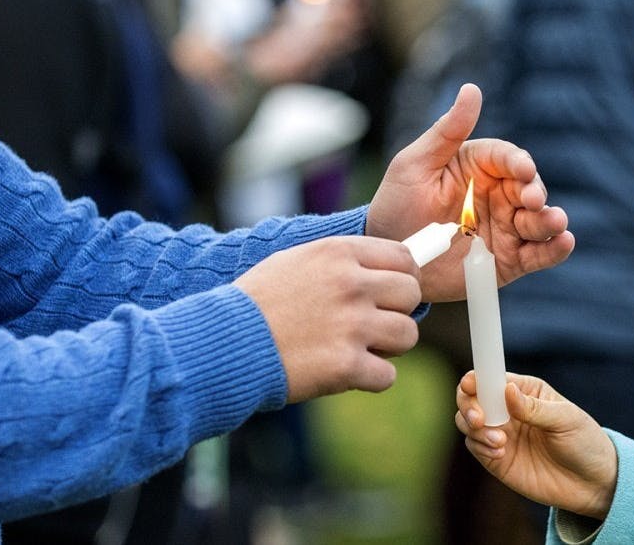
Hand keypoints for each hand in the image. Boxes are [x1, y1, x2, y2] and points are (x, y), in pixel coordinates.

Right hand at [233, 236, 420, 402]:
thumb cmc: (256, 303)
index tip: (392, 292)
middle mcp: (351, 285)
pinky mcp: (346, 365)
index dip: (403, 277)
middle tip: (374, 324)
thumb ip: (341, 262)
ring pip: (408, 335)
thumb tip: (386, 267)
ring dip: (389, 347)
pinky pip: (388, 375)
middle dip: (398, 311)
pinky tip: (346, 372)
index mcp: (338, 253)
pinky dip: (370, 379)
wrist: (222, 342)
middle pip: (411, 294)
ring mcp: (352, 326)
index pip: (403, 258)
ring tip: (360, 348)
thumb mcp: (296, 262)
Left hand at [367, 83, 574, 301]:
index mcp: (478, 166)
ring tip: (555, 222)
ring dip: (550, 220)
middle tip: (532, 201)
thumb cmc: (396, 204)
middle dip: (536, 193)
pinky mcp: (508, 260)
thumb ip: (447, 131)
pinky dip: (554, 249)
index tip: (522, 169)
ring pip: (538, 221)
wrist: (391, 258)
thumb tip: (472, 89)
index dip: (518, 162)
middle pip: (529, 188)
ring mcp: (505, 228)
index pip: (506, 158)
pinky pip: (537, 254)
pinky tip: (563, 242)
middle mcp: (498, 195)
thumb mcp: (415, 164)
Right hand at [455, 371, 616, 519]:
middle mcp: (507, 410)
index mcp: (524, 391)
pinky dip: (480, 447)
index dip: (477, 378)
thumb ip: (534, 408)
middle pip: (470, 398)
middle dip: (468, 406)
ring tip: (500, 442)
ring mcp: (500, 434)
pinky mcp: (496, 458)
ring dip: (475, 429)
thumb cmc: (585, 442)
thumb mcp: (566, 420)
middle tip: (479, 419)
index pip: (491, 377)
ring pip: (467, 422)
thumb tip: (507, 390)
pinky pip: (474, 447)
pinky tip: (500, 453)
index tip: (471, 385)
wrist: (592, 483)